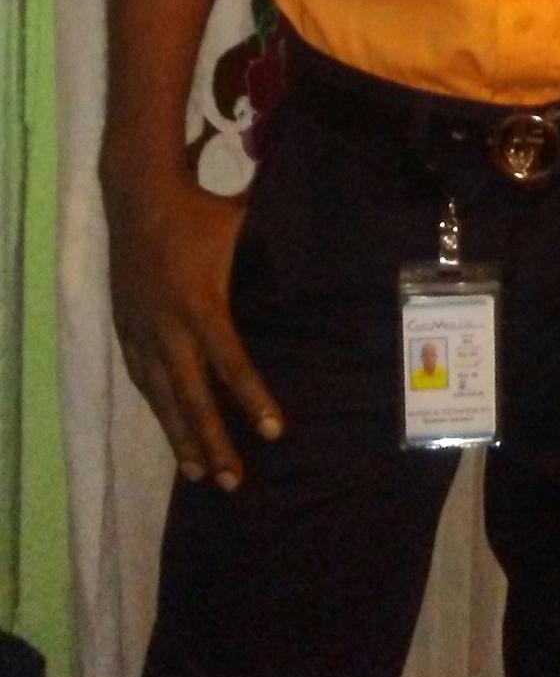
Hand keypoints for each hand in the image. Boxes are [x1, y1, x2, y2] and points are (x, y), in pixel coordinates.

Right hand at [105, 173, 282, 490]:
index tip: (274, 432)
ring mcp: (141, 330)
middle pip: (192, 395)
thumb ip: (274, 254)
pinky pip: (141, 378)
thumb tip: (318, 269)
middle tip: (233, 482)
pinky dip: (156, 407)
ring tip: (199, 475)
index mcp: (201, 303)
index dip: (253, 399)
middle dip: (213, 441)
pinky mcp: (125, 327)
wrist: (138, 195)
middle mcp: (168, 326)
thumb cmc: (200, 212)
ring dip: (181, 436)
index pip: (230, 363)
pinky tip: (168, 428)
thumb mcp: (242, 228)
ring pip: (161, 396)